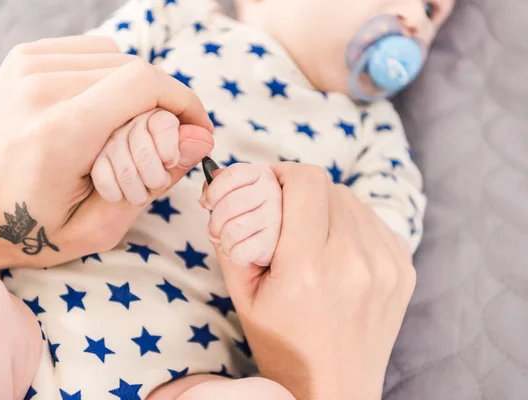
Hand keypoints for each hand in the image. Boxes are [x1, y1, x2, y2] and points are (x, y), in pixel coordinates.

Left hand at [0, 36, 212, 270]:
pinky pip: (94, 53)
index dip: (184, 102)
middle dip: (162, 106)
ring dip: (136, 93)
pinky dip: (111, 78)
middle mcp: (39, 88)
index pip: (141, 85)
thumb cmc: (30, 227)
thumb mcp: (99, 227)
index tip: (197, 130)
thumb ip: (155, 183)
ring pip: (118, 57)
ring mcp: (27, 67)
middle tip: (159, 145)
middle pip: (135, 71)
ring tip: (124, 132)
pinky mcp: (24, 58)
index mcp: (57, 134)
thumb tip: (198, 140)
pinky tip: (102, 111)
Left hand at [200, 163, 281, 266]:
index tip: (207, 203)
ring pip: (233, 229)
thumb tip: (206, 194)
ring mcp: (275, 218)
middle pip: (229, 204)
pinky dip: (232, 254)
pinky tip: (239, 249)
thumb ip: (217, 186)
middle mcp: (272, 192)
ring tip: (227, 240)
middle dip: (214, 222)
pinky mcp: (272, 243)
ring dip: (223, 240)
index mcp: (261, 175)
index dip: (212, 191)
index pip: (231, 175)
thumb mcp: (231, 193)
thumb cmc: (244, 216)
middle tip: (214, 229)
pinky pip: (239, 251)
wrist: (265, 245)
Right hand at [211, 163, 415, 399]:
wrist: (334, 388)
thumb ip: (234, 237)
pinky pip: (373, 221)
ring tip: (312, 235)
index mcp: (309, 267)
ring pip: (352, 201)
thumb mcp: (243, 295)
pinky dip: (351, 224)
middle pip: (329, 186)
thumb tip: (232, 189)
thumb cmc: (282, 346)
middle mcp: (354, 260)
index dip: (283, 174)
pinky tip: (337, 249)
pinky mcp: (404, 268)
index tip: (270, 188)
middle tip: (285, 212)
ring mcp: (386, 264)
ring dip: (327, 206)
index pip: (306, 181)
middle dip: (301, 191)